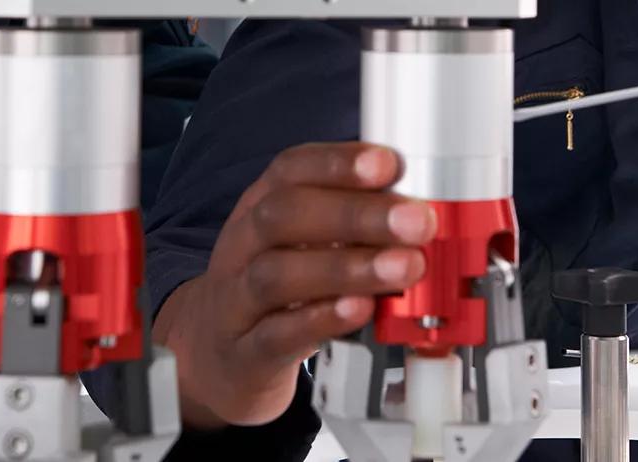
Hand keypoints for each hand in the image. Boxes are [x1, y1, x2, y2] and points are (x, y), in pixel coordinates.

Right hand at [154, 142, 432, 427]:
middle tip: (414, 222)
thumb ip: (354, 222)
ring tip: (402, 268)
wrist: (219, 354)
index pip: (289, 170)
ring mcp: (237, 300)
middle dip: (355, 214)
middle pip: (283, 216)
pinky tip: (360, 310)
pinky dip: (321, 320)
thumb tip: (418, 207)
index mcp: (260, 207)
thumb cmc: (275, 287)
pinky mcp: (245, 352)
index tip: (389, 164)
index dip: (338, 163)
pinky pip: (276, 334)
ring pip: (277, 275)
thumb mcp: (305, 243)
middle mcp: (242, 246)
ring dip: (346, 268)